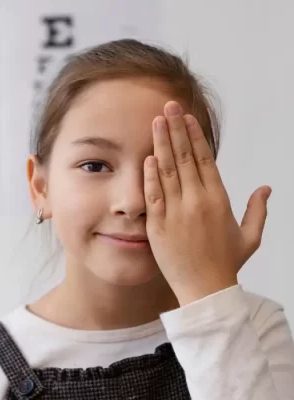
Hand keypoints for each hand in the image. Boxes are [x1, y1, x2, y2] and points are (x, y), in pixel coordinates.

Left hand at [143, 101, 271, 305]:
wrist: (205, 290)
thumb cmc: (226, 264)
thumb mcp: (250, 237)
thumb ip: (258, 210)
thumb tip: (266, 188)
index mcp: (218, 199)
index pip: (205, 159)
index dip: (194, 136)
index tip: (187, 117)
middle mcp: (197, 201)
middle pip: (184, 157)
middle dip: (176, 129)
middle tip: (168, 107)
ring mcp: (176, 212)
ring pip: (167, 170)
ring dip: (161, 144)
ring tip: (156, 122)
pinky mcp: (158, 225)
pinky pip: (153, 194)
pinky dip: (149, 175)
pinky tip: (147, 157)